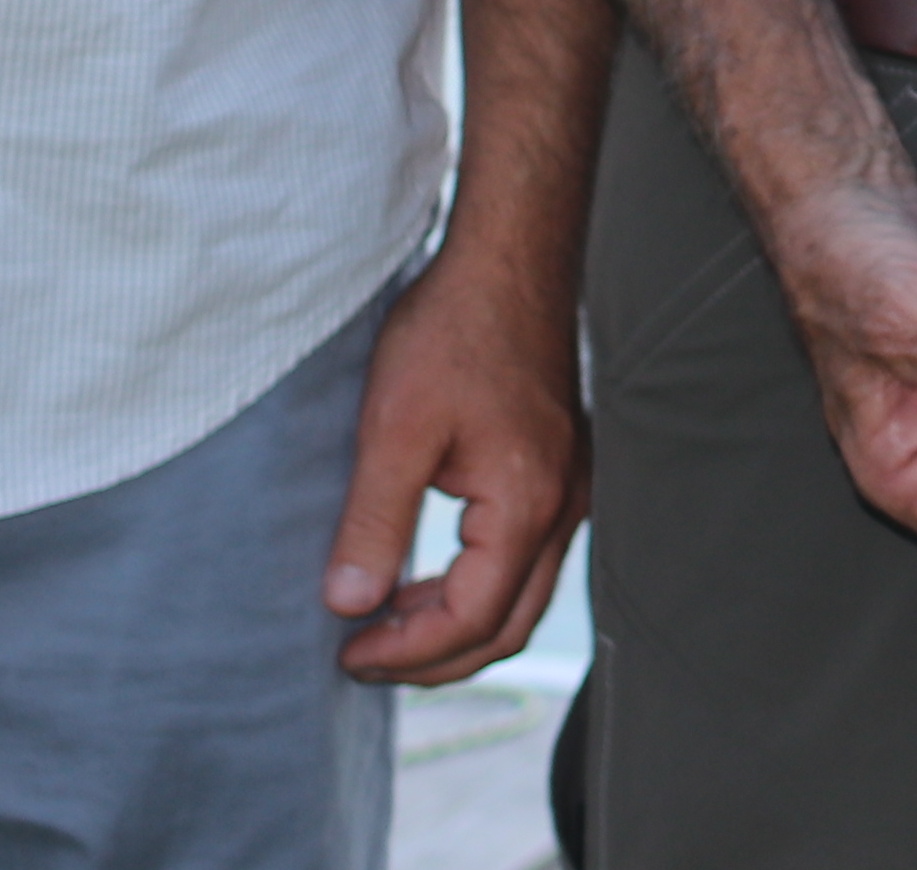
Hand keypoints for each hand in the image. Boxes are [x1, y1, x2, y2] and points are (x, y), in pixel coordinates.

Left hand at [322, 243, 591, 685]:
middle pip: (507, 625)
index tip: (345, 655)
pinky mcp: (560, 468)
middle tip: (364, 659)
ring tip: (386, 624)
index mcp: (527, 503)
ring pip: (523, 595)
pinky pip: (528, 558)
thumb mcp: (393, 428)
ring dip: (456, 624)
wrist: (508, 257)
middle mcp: (565, 504)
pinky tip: (427, 575)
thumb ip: (373, 522)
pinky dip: (477, 585)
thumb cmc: (452, 331)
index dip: (406, 652)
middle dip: (435, 658)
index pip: (472, 620)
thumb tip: (347, 604)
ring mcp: (571, 486)